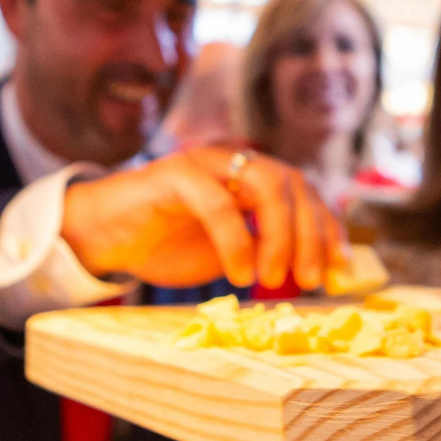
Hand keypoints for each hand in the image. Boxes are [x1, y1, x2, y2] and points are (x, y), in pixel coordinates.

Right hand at [61, 148, 345, 288]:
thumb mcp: (228, 255)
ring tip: (273, 278)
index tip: (337, 267)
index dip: (325, 227)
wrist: (104, 237)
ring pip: (265, 183)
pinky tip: (239, 274)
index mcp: (250, 177)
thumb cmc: (166, 244)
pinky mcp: (174, 175)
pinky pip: (217, 202)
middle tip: (310, 278)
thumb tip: (311, 272)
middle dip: (309, 232)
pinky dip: (235, 240)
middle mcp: (233, 162)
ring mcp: (205, 164)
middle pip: (292, 183)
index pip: (304, 191)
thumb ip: (264, 253)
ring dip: (280, 233)